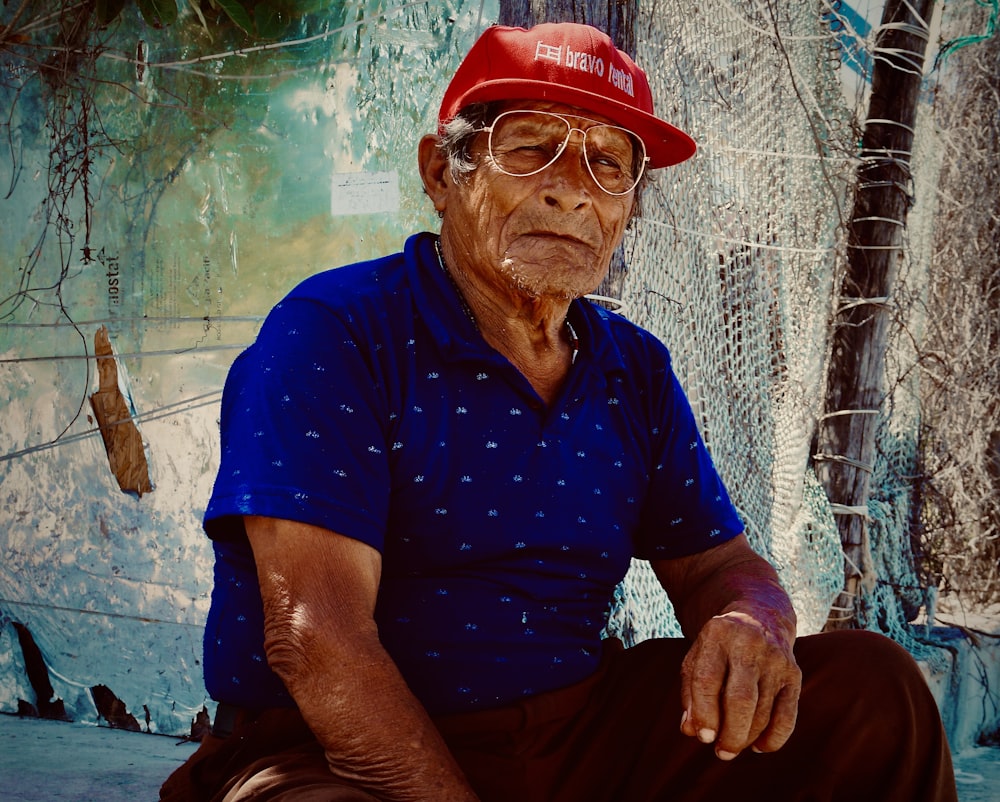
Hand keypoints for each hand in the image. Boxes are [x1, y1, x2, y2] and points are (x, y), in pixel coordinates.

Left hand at [679, 610, 800, 759]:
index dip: (704, 714)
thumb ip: (690, 693)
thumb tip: (692, 731)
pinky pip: (788, 715)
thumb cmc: (720, 646)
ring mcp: (775, 659)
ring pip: (764, 711)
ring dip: (747, 738)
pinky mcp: (794, 674)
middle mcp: (748, 645)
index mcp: (717, 635)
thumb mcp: (697, 658)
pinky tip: (759, 746)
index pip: (707, 680)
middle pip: (741, 700)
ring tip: (732, 747)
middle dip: (730, 734)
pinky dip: (775, 738)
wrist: (760, 616)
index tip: (703, 737)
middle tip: (721, 752)